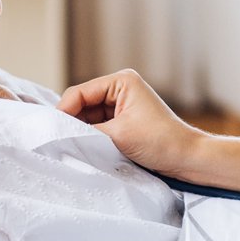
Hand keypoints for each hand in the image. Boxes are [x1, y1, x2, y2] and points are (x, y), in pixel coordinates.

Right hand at [57, 69, 202, 175]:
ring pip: (88, 117)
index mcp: (121, 81)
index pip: (80, 92)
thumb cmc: (160, 142)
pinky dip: (91, 137)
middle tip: (58, 140)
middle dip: (72, 121)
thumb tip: (61, 133)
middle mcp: (120, 88)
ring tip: (72, 146)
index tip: (52, 130)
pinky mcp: (123, 122)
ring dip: (81, 131)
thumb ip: (87, 131)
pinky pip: (98, 126)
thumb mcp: (117, 136)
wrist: (187, 159)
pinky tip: (84, 148)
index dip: (64, 110)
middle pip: (82, 103)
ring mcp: (122, 105)